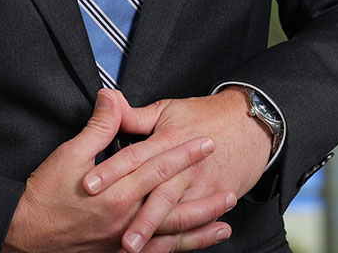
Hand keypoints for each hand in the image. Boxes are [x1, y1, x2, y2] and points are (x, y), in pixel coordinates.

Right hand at [3, 89, 235, 252]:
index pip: (159, 167)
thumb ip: (98, 127)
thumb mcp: (70, 153)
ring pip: (171, 236)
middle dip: (203, 195)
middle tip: (230, 187)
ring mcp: (124, 241)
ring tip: (224, 222)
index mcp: (117, 190)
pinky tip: (192, 248)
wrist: (26, 234)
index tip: (206, 143)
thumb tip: (111, 96)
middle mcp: (127, 218)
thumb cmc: (47, 193)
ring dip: (199, 229)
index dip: (185, 154)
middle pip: (173, 204)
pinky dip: (177, 251)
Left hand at [82, 89, 272, 252]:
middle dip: (136, 216)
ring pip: (175, 213)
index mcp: (168, 140)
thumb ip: (136, 114)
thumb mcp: (168, 109)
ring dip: (156, 231)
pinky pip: (195, 222)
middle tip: (116, 233)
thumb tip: (108, 100)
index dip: (111, 170)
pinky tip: (163, 248)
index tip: (90, 184)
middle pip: (157, 193)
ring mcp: (200, 185)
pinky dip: (181, 237)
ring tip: (137, 248)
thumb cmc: (206, 115)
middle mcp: (183, 167)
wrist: (248, 123)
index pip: (135, 157)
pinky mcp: (213, 197)